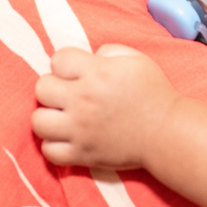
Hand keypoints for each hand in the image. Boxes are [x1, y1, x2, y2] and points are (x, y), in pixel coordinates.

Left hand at [32, 45, 179, 168]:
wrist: (168, 132)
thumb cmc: (154, 93)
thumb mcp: (135, 59)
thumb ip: (107, 51)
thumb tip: (89, 57)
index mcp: (96, 73)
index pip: (57, 59)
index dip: (66, 64)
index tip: (78, 72)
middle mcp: (83, 100)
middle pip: (42, 88)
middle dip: (54, 87)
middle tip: (68, 94)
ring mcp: (80, 130)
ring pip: (38, 122)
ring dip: (48, 117)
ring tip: (63, 117)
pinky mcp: (82, 154)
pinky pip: (49, 152)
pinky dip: (54, 145)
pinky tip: (67, 138)